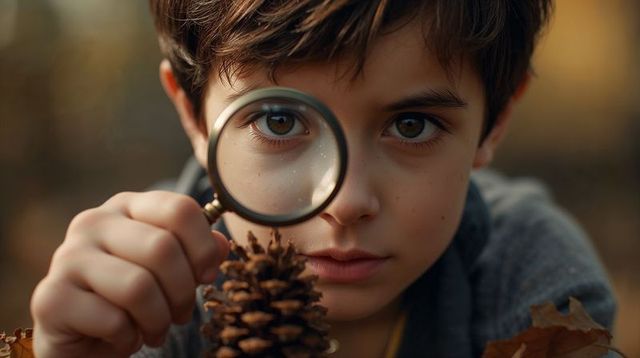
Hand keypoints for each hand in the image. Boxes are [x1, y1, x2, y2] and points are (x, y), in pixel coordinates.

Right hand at [30, 191, 228, 357]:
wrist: (83, 338)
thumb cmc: (134, 298)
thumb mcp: (171, 271)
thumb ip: (198, 253)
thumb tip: (223, 245)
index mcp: (127, 206)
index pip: (179, 209)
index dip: (204, 247)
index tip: (208, 275)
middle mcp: (93, 222)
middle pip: (162, 248)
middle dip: (183, 292)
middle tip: (181, 314)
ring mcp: (67, 257)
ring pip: (138, 286)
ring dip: (158, 320)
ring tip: (156, 330)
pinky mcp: (51, 297)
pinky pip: (111, 319)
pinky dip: (128, 338)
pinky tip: (124, 338)